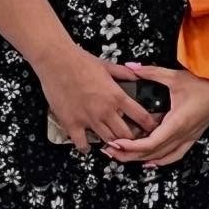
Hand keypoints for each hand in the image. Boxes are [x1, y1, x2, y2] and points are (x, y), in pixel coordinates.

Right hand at [38, 46, 158, 151]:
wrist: (56, 61)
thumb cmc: (81, 60)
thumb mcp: (107, 65)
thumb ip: (124, 73)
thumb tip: (137, 76)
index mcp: (116, 96)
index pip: (140, 116)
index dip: (149, 125)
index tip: (152, 129)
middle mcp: (105, 110)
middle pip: (126, 134)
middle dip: (132, 138)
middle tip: (132, 139)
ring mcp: (88, 119)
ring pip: (107, 141)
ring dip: (112, 144)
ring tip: (114, 144)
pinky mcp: (72, 124)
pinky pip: (82, 144)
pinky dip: (86, 147)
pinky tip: (88, 145)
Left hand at [106, 65, 208, 166]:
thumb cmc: (206, 84)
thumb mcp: (175, 77)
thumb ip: (151, 72)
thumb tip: (132, 68)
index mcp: (177, 122)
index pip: (150, 143)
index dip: (131, 147)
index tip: (116, 144)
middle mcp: (182, 134)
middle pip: (152, 154)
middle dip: (129, 155)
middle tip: (111, 152)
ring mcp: (187, 138)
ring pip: (162, 157)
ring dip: (142, 159)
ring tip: (124, 157)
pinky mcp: (192, 137)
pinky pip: (175, 155)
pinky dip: (161, 160)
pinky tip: (151, 161)